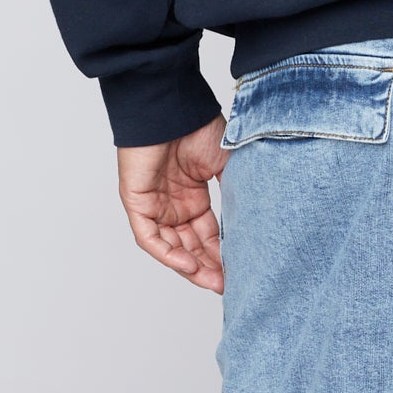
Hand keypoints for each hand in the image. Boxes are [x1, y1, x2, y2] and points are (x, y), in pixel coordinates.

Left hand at [117, 118, 227, 290]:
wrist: (171, 107)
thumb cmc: (198, 127)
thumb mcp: (228, 166)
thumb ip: (237, 195)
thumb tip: (257, 223)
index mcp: (193, 194)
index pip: (207, 234)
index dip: (222, 253)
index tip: (241, 270)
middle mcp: (173, 203)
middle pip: (190, 245)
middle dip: (209, 267)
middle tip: (228, 285)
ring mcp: (154, 204)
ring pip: (171, 246)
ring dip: (191, 266)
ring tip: (213, 281)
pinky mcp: (136, 202)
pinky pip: (150, 237)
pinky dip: (168, 254)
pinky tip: (188, 265)